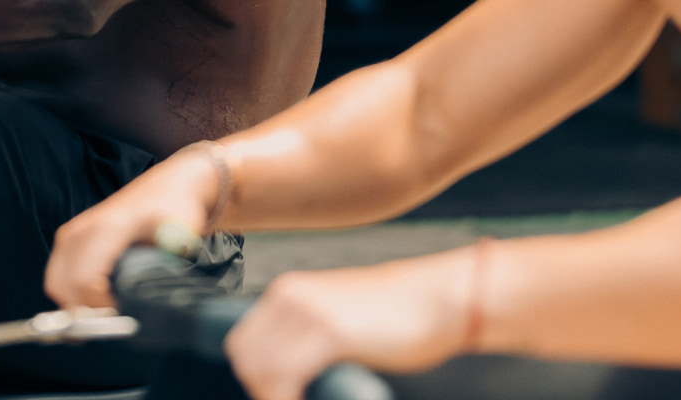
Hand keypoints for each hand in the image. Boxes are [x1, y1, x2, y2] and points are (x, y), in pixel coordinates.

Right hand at [45, 147, 220, 310]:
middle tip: (113, 323)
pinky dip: (72, 295)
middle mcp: (82, 229)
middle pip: (64, 286)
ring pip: (57, 285)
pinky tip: (97, 301)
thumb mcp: (179, 238)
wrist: (167, 188)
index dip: (101, 310)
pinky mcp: (69, 240)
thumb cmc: (174, 211)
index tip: (124, 318)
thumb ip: (163, 269)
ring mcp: (72, 233)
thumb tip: (146, 303)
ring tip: (107, 315)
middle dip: (85, 314)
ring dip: (77, 306)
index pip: (85, 281)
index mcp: (107, 228)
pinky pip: (59, 277)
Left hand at [226, 256, 470, 399]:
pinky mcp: (328, 332)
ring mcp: (307, 312)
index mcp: (287, 292)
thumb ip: (306, 337)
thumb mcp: (336, 318)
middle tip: (294, 399)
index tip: (280, 394)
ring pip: (261, 371)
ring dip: (275, 397)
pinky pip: (285, 379)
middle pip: (246, 359)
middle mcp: (289, 297)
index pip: (242, 343)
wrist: (438, 299)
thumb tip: (280, 373)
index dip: (255, 376)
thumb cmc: (395, 318)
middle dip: (263, 389)